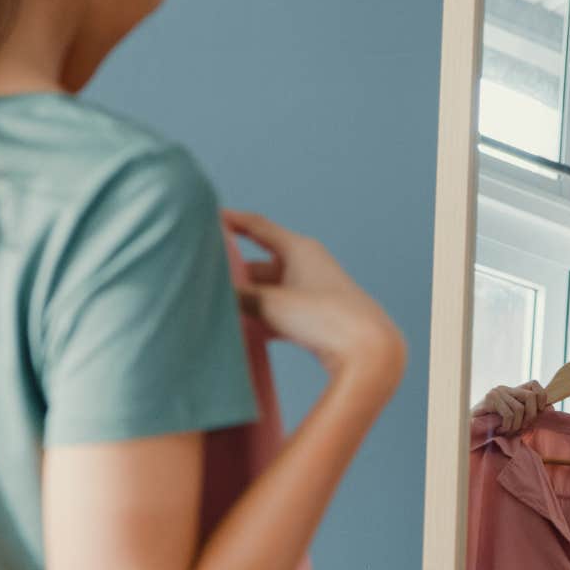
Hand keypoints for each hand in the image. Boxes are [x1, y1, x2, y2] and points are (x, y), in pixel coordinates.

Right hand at [223, 210, 405, 383]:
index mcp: (298, 249)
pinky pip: (278, 313)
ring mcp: (310, 291)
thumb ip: (241, 298)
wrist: (368, 352)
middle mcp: (305, 265)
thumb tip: (218, 297)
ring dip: (245, 301)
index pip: (257, 227)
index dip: (230, 221)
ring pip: (267, 292)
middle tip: (201, 281)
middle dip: (232, 275)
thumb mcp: (272, 304)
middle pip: (258, 265)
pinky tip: (242, 335)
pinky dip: (260, 320)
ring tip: (215, 310)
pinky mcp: (314, 317)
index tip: (206, 217)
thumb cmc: (324, 319)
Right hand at [473, 381, 548, 433]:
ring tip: (508, 431)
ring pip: (519, 409)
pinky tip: (501, 430)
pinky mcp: (490, 399)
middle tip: (522, 428)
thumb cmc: (492, 425)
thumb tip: (546, 411)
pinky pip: (508, 414)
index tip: (540, 411)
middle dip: (531, 416)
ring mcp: (497, 392)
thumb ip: (525, 412)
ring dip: (516, 425)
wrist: (469, 427)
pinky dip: (508, 426)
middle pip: (530, 397)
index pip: (534, 384)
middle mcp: (506, 388)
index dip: (542, 397)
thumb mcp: (512, 417)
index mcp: (513, 391)